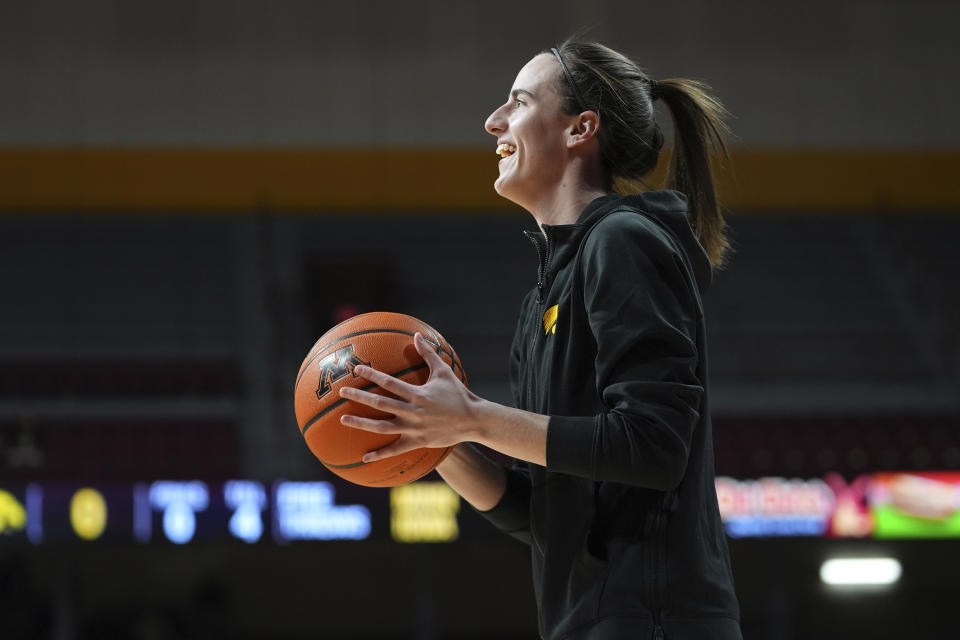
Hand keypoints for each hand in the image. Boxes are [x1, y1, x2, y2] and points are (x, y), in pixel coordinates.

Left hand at [338, 332, 481, 462]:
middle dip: (359, 397)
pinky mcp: (417, 442)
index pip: (389, 383)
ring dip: (361, 423)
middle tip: (342, 392)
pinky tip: (364, 457)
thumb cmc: (458, 394)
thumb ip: (428, 354)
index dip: (372, 375)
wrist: (473, 420)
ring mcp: (414, 428)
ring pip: (382, 427)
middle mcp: (413, 411)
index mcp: (417, 394)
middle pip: (380, 404)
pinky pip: (395, 449)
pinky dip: (379, 454)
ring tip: (343, 419)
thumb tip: (417, 336)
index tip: (357, 370)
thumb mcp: (444, 372)